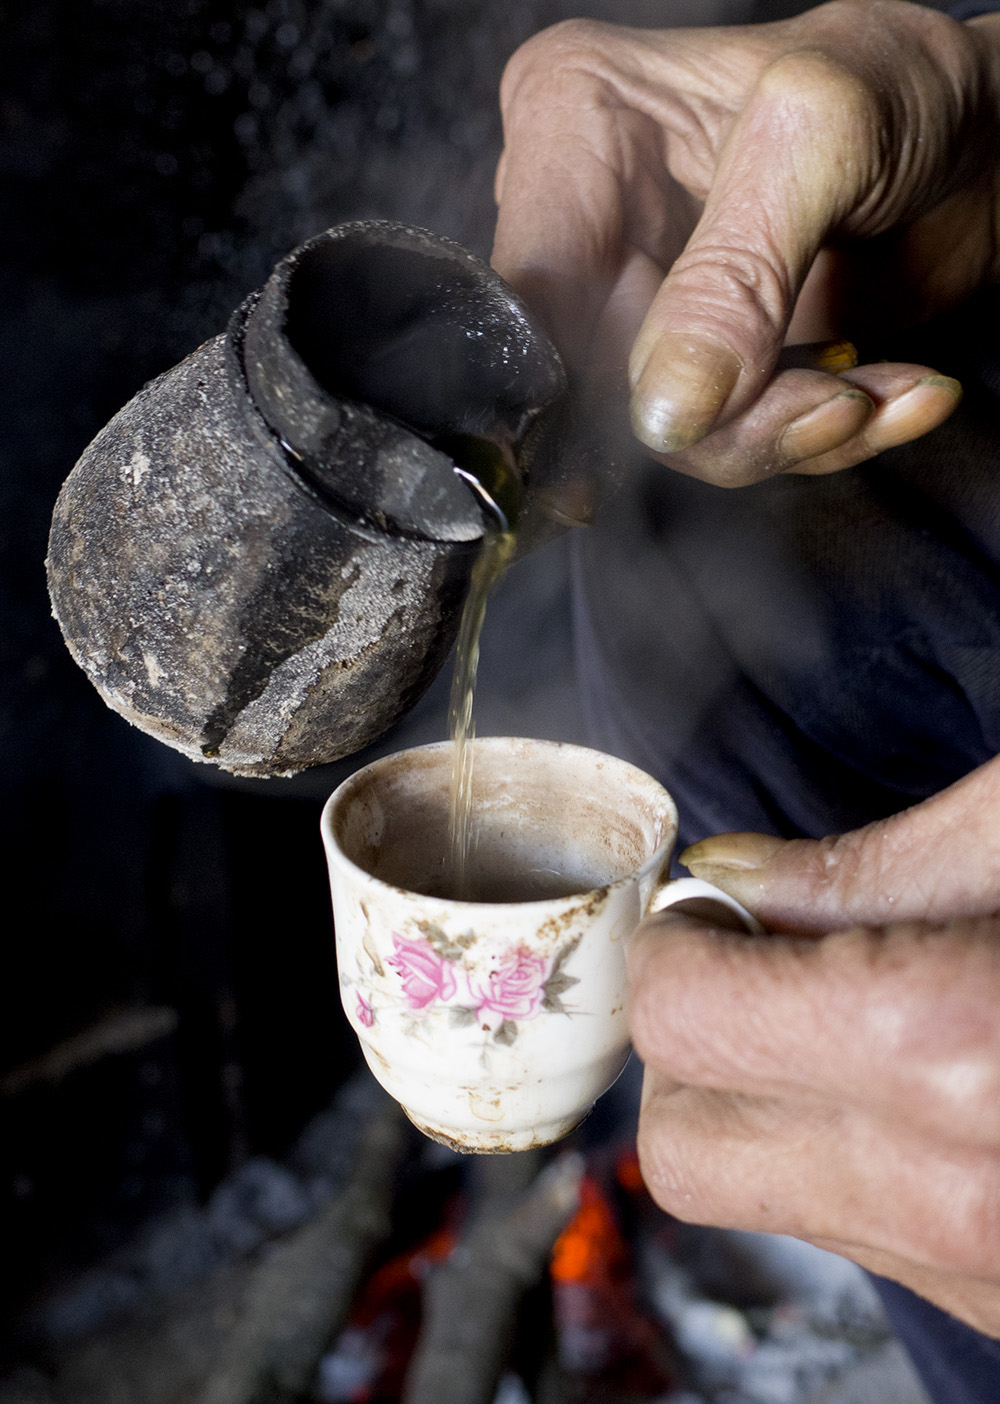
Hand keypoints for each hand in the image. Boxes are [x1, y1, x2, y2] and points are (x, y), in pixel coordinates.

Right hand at [492, 1, 999, 484]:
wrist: (990, 142)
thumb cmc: (907, 86)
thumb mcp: (822, 140)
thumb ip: (736, 272)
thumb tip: (665, 408)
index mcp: (576, 127)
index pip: (535, 288)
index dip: (582, 382)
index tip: (670, 429)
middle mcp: (593, 223)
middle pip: (599, 381)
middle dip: (725, 419)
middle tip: (833, 404)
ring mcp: (650, 301)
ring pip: (670, 432)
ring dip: (786, 435)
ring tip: (873, 395)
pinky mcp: (708, 361)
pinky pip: (731, 440)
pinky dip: (817, 438)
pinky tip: (888, 393)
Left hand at [627, 751, 999, 1336]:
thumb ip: (874, 866)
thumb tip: (734, 877)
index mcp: (948, 1045)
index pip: (685, 1017)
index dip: (676, 944)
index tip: (708, 909)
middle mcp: (948, 1190)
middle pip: (680, 1143)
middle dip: (686, 1042)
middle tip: (751, 964)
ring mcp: (975, 1268)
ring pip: (750, 1202)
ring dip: (753, 1103)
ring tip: (837, 1018)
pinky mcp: (994, 1300)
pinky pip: (845, 1237)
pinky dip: (832, 1157)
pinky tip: (904, 1085)